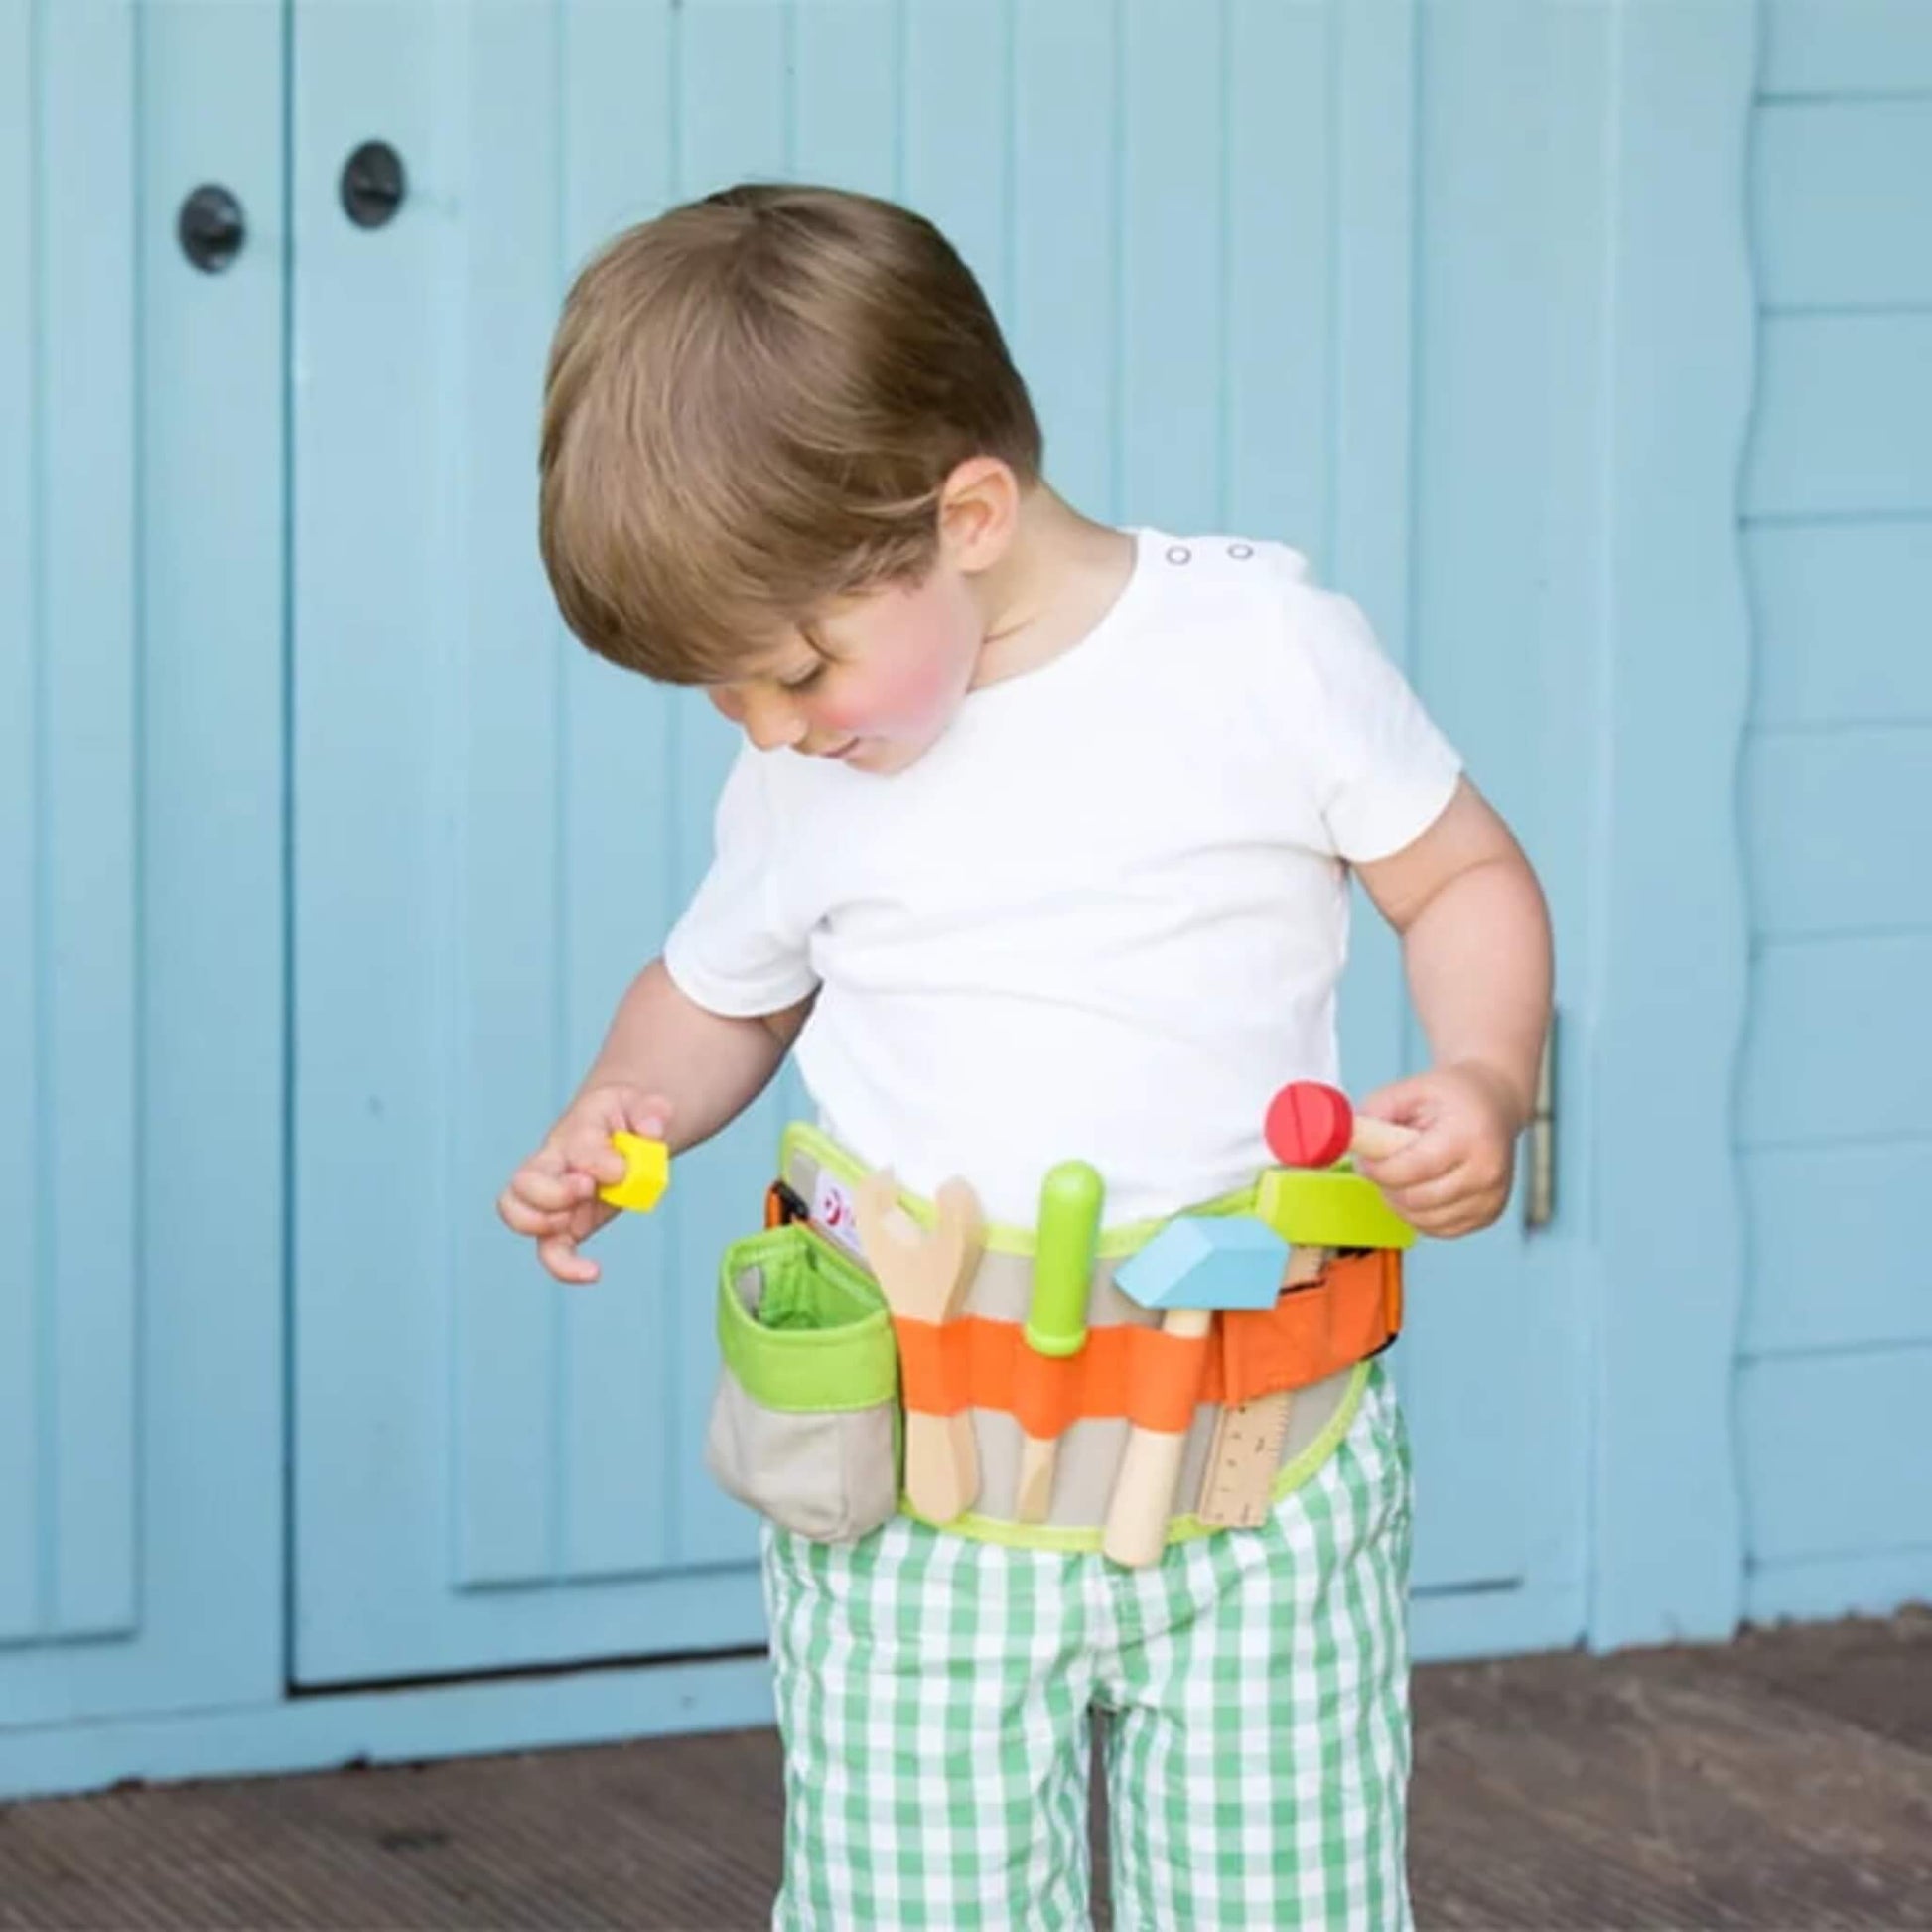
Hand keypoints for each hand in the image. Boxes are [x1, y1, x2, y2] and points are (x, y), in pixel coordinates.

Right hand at [497, 1086, 672, 1284]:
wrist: (613, 1127)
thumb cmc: (623, 1115)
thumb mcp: (643, 1103)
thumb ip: (652, 1111)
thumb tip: (653, 1130)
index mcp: (576, 1132)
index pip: (576, 1146)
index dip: (598, 1161)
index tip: (621, 1169)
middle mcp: (554, 1164)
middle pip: (523, 1182)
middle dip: (553, 1194)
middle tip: (588, 1190)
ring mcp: (552, 1196)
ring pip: (517, 1213)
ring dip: (545, 1224)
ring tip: (575, 1221)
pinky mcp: (564, 1224)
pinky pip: (549, 1250)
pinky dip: (564, 1266)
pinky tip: (593, 1272)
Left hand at [1350, 1062, 1522, 1237]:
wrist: (1494, 1104)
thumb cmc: (1450, 1096)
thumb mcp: (1410, 1089)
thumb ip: (1376, 1112)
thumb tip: (1351, 1140)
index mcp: (1468, 1134)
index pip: (1412, 1169)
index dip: (1378, 1169)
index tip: (1365, 1159)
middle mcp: (1487, 1170)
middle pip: (1417, 1200)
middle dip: (1387, 1186)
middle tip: (1379, 1167)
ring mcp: (1492, 1197)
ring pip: (1425, 1221)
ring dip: (1400, 1203)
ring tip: (1401, 1174)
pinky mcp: (1490, 1214)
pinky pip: (1439, 1229)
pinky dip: (1420, 1215)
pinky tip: (1420, 1188)